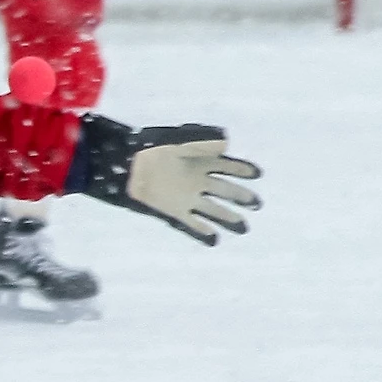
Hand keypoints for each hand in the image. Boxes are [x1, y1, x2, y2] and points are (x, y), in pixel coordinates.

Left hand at [73, 115, 260, 243]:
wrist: (126, 165)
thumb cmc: (151, 149)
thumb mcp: (178, 143)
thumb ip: (201, 143)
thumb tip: (226, 143)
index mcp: (200, 162)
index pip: (228, 167)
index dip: (242, 170)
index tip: (256, 173)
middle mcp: (198, 181)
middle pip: (226, 190)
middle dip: (242, 196)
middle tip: (256, 203)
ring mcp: (188, 197)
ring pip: (214, 209)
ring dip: (229, 217)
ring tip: (243, 226)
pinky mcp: (175, 211)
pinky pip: (193, 222)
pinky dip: (203, 230)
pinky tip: (214, 239)